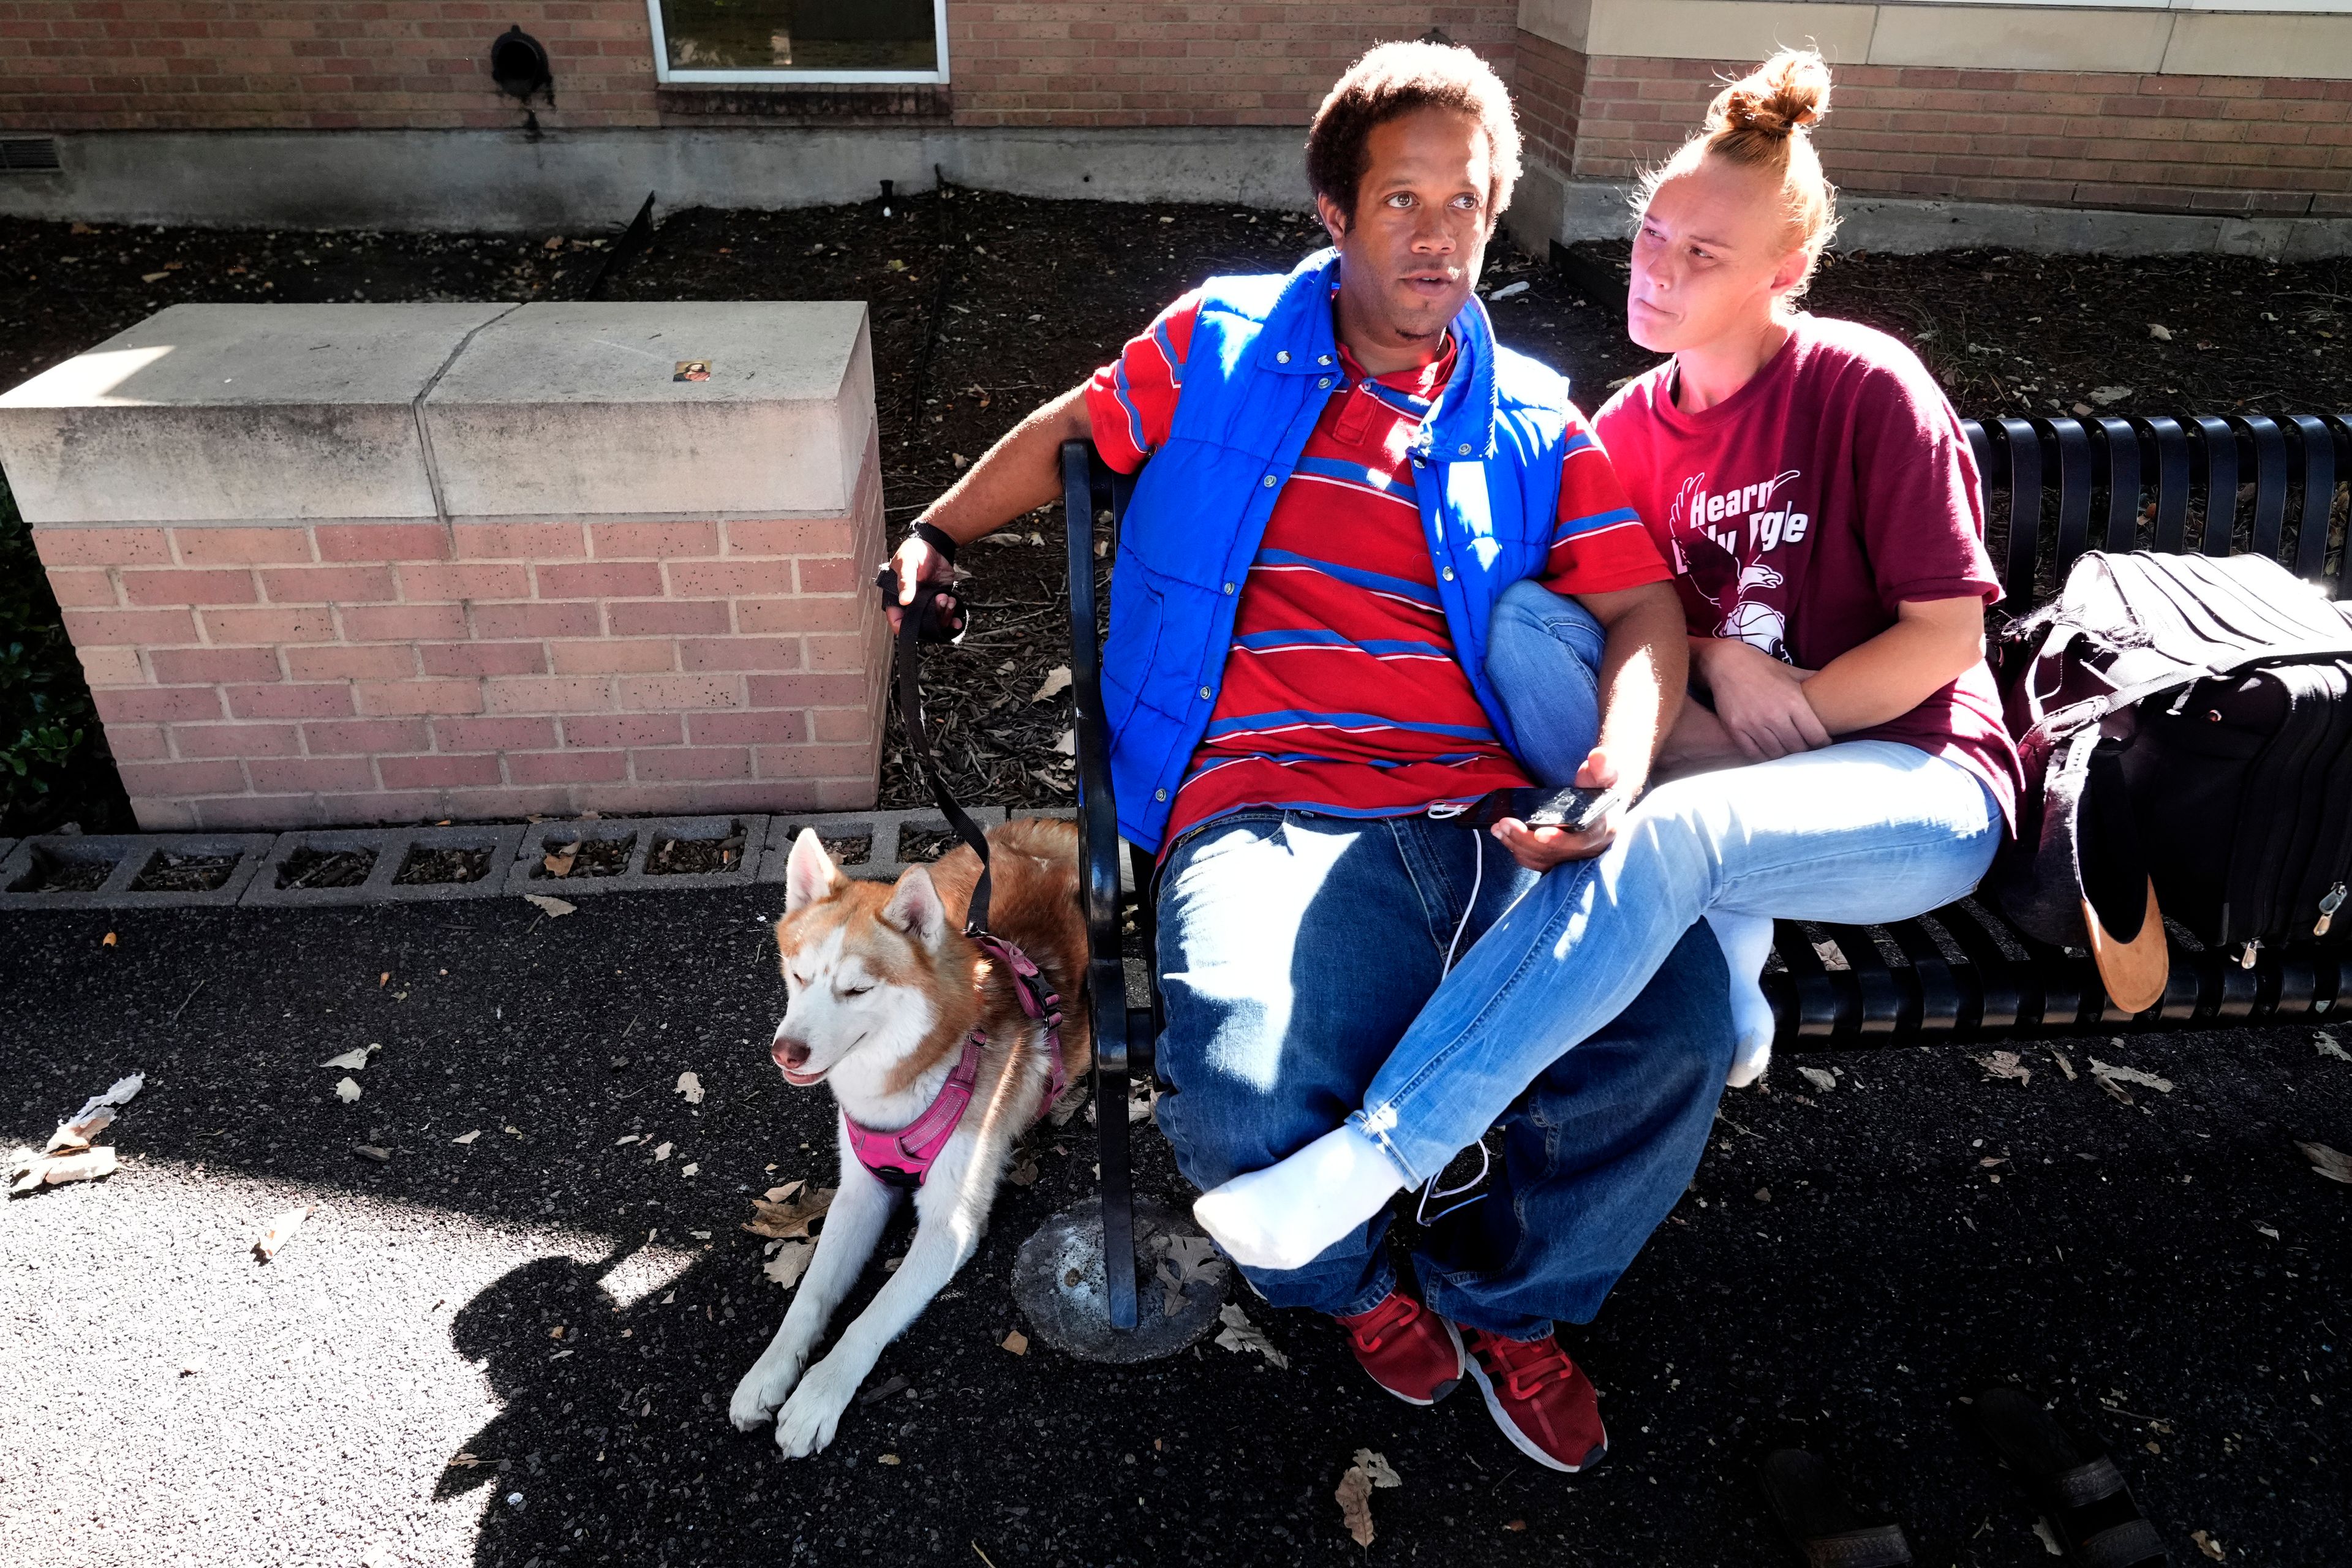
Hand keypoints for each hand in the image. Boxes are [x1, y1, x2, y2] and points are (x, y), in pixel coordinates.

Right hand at [883, 532, 960, 637]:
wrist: (934, 545)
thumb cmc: (914, 551)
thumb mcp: (906, 564)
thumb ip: (905, 582)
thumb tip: (904, 600)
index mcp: (897, 597)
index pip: (897, 620)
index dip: (904, 626)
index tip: (917, 625)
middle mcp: (912, 604)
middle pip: (919, 624)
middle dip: (932, 619)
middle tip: (940, 601)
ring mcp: (926, 604)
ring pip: (934, 622)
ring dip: (944, 616)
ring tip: (948, 599)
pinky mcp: (940, 600)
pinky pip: (945, 615)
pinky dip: (952, 618)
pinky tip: (957, 617)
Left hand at [1491, 748, 1625, 871]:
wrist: (1599, 805)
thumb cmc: (1599, 788)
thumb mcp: (1604, 776)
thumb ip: (1602, 766)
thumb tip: (1598, 755)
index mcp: (1602, 830)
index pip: (1582, 841)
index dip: (1560, 839)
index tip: (1539, 834)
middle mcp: (1588, 849)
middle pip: (1555, 853)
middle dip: (1527, 840)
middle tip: (1505, 823)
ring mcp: (1572, 857)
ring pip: (1542, 859)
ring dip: (1517, 845)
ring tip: (1499, 827)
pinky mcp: (1558, 859)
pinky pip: (1536, 862)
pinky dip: (1518, 851)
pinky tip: (1503, 837)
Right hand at [1695, 639, 1828, 760]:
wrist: (1726, 663)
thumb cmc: (1763, 667)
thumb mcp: (1791, 672)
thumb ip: (1813, 682)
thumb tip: (1839, 685)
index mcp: (1793, 701)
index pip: (1816, 736)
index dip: (1822, 743)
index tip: (1821, 742)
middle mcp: (1774, 715)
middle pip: (1797, 748)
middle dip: (1804, 750)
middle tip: (1804, 746)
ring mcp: (1753, 723)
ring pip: (1777, 754)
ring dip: (1784, 754)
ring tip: (1787, 748)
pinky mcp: (1736, 729)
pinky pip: (1755, 754)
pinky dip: (1764, 755)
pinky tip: (1768, 748)